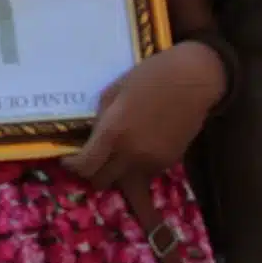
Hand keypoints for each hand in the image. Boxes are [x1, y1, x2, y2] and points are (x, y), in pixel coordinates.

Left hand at [62, 40, 225, 188]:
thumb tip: (91, 140)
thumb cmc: (148, 77)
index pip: (86, 167)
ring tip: (113, 160)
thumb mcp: (112, 93)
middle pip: (102, 182)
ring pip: (126, 185)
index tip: (69, 160)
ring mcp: (152, 162)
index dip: (73, 166)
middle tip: (90, 160)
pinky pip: (145, 175)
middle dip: (91, 173)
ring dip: (116, 176)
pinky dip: (136, 169)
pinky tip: (137, 150)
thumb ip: (100, 121)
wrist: (192, 80)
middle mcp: (131, 154)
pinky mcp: (168, 164)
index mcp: (113, 133)